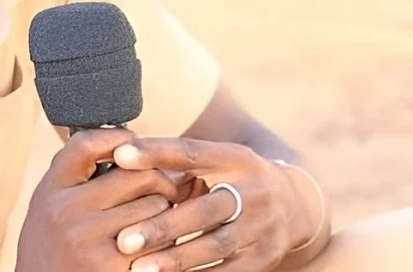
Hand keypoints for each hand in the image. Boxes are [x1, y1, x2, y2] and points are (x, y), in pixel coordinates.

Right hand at [16, 129, 198, 270]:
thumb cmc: (54, 248)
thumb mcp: (52, 204)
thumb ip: (80, 174)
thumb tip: (135, 141)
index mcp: (52, 190)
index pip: (88, 144)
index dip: (120, 137)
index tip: (136, 144)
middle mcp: (67, 212)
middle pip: (139, 175)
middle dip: (160, 183)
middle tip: (165, 193)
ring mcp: (89, 243)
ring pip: (157, 209)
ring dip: (166, 216)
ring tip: (157, 225)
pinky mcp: (112, 270)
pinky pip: (160, 244)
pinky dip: (167, 245)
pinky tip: (157, 250)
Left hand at [111, 137, 316, 270]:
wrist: (294, 204)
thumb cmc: (232, 179)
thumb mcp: (216, 162)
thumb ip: (175, 164)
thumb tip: (118, 157)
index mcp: (234, 158)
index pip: (191, 152)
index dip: (156, 152)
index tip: (120, 156)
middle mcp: (252, 190)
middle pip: (204, 209)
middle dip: (163, 225)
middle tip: (124, 239)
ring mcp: (261, 226)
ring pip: (215, 246)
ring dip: (176, 259)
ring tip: (140, 269)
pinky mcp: (264, 257)